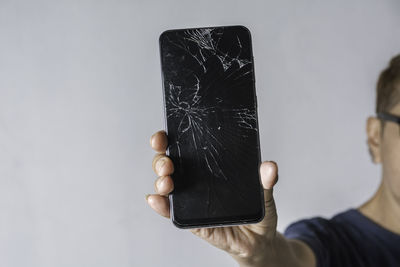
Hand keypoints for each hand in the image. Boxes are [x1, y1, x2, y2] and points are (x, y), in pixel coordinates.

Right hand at [146, 130, 280, 264]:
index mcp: (209, 168)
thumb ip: (266, 180)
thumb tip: (269, 166)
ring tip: (166, 182)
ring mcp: (191, 200)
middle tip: (168, 163)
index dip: (170, 139)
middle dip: (161, 160)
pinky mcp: (192, 221)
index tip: (164, 136)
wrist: (258, 241)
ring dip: (160, 181)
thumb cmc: (257, 213)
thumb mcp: (264, 193)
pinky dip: (161, 206)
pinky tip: (156, 200)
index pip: (184, 148)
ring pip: (167, 185)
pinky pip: (172, 212)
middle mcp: (195, 181)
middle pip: (169, 164)